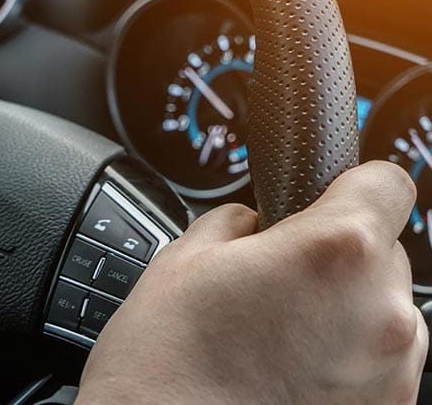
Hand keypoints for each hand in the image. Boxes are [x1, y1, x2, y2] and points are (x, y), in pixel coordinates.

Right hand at [76, 161, 427, 404]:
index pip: (386, 182)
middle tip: (277, 277)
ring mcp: (391, 372)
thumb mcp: (185, 257)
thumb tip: (255, 223)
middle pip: (383, 250)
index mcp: (334, 252)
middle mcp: (381, 312)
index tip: (327, 195)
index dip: (350, 182)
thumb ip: (237, 222)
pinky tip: (291, 366)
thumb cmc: (164, 360)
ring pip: (385, 307)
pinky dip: (347, 353)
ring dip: (346, 305)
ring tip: (281, 331)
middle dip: (335, 253)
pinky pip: (381, 359)